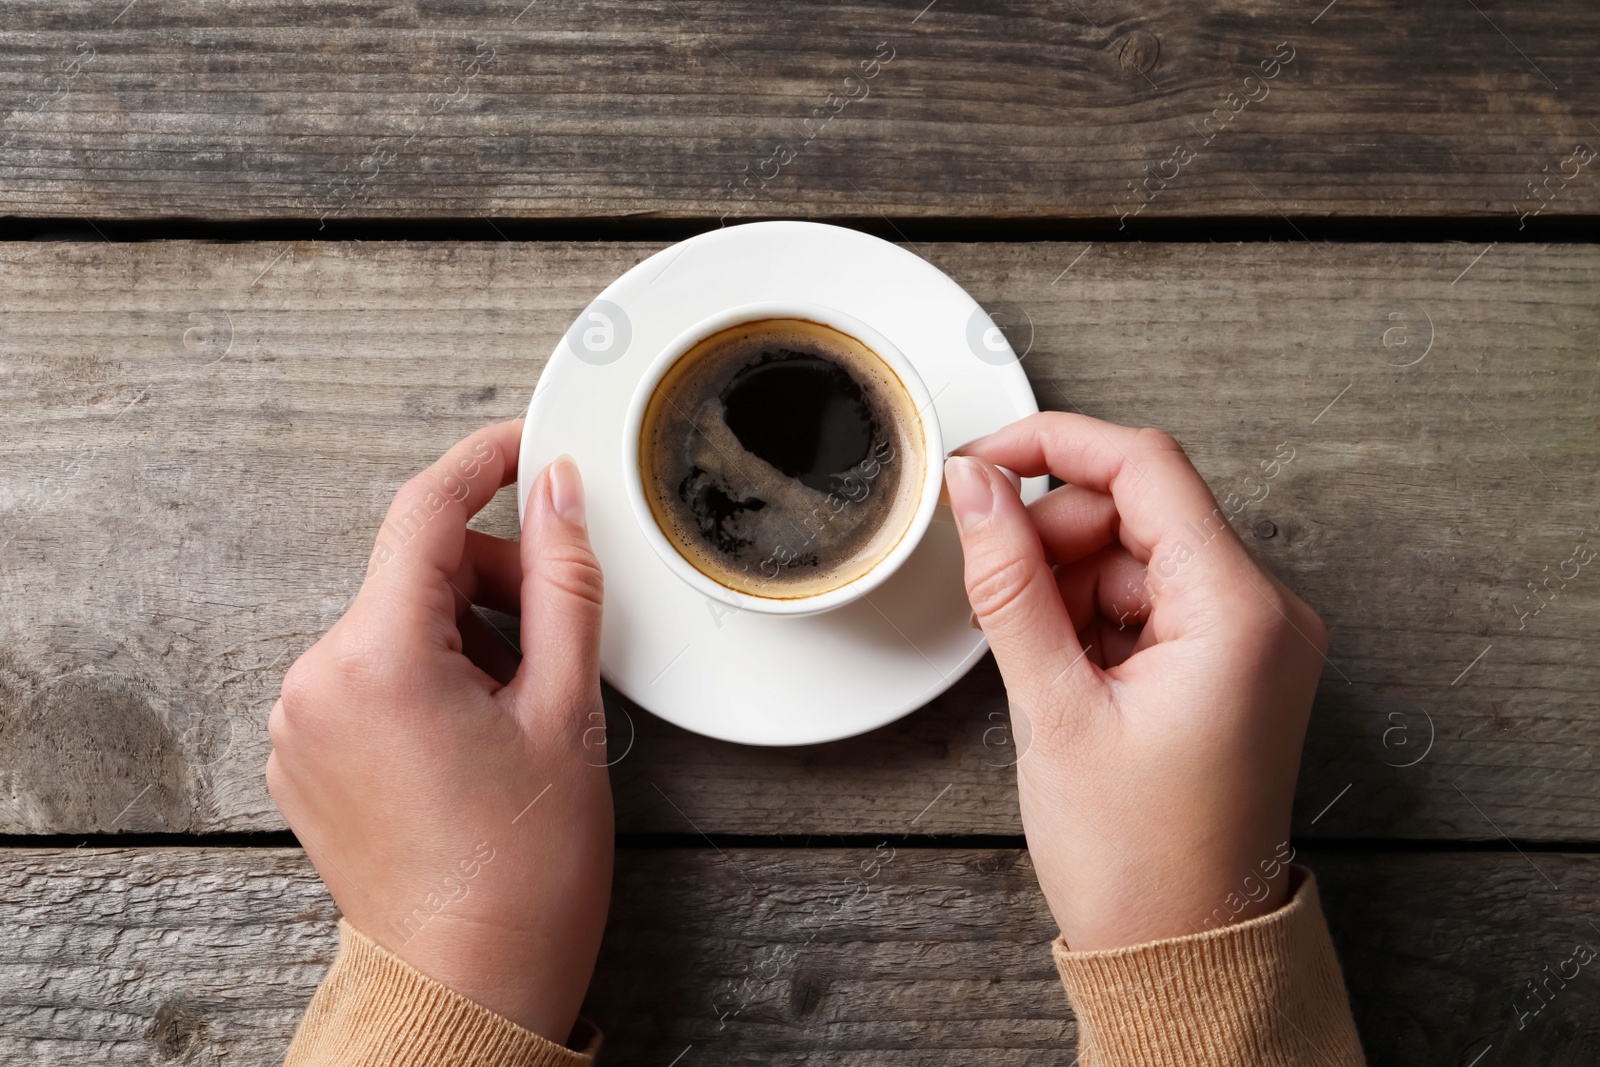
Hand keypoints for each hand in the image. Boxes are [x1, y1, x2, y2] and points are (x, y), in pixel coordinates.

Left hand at [266, 420, 611, 1043]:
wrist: (470, 983)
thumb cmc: (520, 873)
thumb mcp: (565, 709)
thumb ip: (562, 583)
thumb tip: (558, 496)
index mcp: (374, 660)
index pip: (424, 512)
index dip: (484, 464)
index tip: (523, 447)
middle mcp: (315, 683)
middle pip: (412, 573)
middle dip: (491, 584)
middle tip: (556, 641)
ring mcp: (300, 726)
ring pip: (394, 625)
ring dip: (463, 636)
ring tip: (519, 711)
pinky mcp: (304, 759)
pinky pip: (369, 676)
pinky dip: (427, 678)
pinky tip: (476, 734)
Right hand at [945, 413, 1326, 950]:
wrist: (1180, 949)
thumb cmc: (1139, 859)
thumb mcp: (1054, 707)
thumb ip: (1009, 580)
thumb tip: (977, 488)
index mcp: (1240, 613)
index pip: (1146, 466)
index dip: (1053, 446)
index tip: (984, 460)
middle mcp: (1265, 613)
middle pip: (1140, 507)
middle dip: (1054, 531)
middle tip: (994, 587)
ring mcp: (1251, 638)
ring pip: (1137, 552)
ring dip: (1068, 579)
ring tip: (1031, 652)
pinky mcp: (1229, 662)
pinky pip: (1150, 597)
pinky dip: (1092, 612)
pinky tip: (1060, 664)